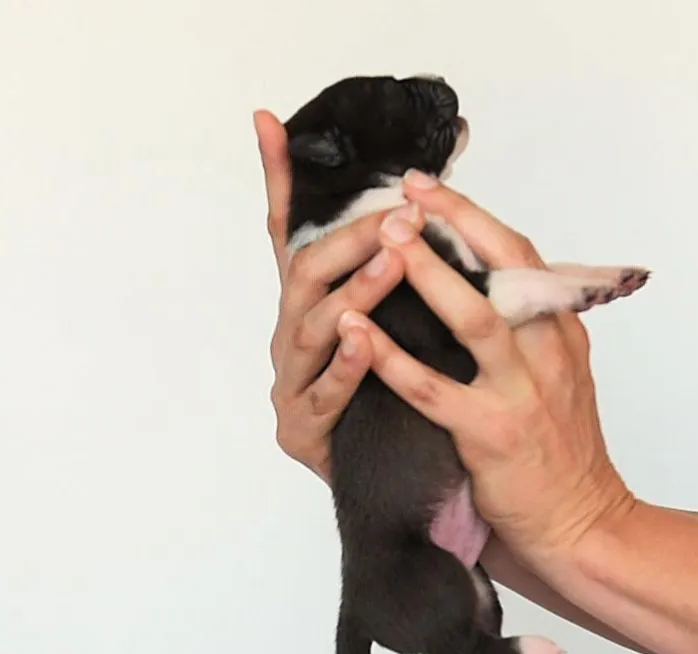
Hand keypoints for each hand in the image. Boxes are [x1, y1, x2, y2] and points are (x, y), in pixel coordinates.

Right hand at [255, 109, 414, 481]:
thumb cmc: (400, 400)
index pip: (293, 235)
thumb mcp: (400, 328)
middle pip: (307, 274)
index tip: (269, 122)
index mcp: (312, 309)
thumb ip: (399, 273)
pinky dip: (345, 366)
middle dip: (351, 239)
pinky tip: (364, 342)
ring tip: (391, 262)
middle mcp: (292, 339)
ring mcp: (291, 384)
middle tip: (400, 214)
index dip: (280, 180)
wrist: (398, 487)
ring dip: (354, 292)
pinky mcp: (301, 431)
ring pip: (313, 329)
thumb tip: (427, 207)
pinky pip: (324, 393)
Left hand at [338, 170, 637, 560]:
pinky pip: (433, 389)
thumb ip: (529, 330)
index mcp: (560, 332)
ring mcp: (522, 393)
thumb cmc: (562, 451)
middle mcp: (548, 351)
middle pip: (505, 268)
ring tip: (386, 240)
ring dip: (428, 274)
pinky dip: (392, 357)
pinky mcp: (491, 434)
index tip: (428, 187)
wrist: (583, 522)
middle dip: (454, 224)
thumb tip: (484, 283)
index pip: (521, 256)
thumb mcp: (560, 376)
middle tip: (402, 193)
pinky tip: (357, 329)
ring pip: (475, 318)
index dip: (474, 217)